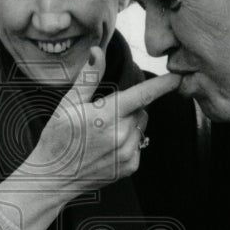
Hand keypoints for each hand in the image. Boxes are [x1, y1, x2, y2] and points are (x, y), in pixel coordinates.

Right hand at [23, 46, 179, 196]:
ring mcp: (127, 153)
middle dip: (128, 106)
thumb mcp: (67, 104)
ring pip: (141, 126)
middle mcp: (121, 135)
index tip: (177, 77)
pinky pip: (139, 144)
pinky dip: (129, 141)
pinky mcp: (130, 167)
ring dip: (130, 123)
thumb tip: (97, 50)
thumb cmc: (57, 139)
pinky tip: (107, 147)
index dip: (162, 85)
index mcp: (106, 116)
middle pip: (140, 109)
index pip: (143, 95)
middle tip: (103, 114)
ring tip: (103, 132)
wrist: (52, 178)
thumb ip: (88, 77)